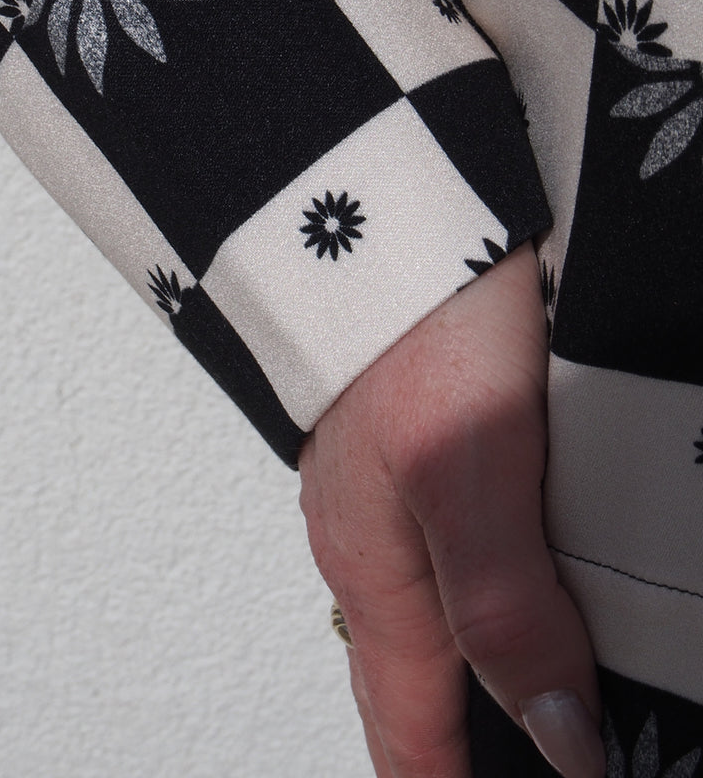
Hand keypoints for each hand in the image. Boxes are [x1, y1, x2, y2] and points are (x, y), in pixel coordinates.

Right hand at [298, 243, 604, 777]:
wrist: (378, 203)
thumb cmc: (408, 321)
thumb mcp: (469, 468)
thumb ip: (503, 606)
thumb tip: (555, 737)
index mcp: (376, 573)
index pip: (411, 742)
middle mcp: (368, 548)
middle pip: (413, 697)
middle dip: (462, 756)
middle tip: (539, 771)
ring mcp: (380, 497)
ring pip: (428, 630)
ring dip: (470, 690)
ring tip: (527, 725)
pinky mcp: (408, 450)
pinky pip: (438, 560)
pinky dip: (477, 609)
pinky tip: (513, 600)